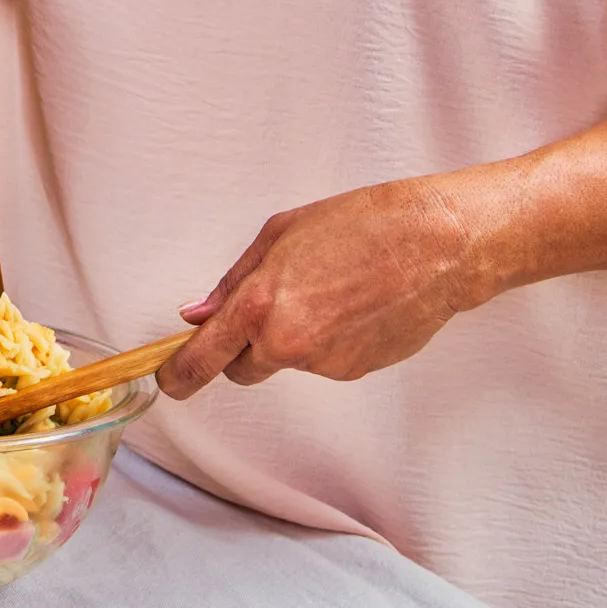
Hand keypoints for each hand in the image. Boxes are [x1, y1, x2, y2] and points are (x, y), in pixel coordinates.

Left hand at [159, 176, 482, 396]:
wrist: (436, 246)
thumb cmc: (363, 227)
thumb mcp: (279, 235)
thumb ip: (232, 283)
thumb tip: (197, 315)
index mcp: (258, 307)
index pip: (200, 361)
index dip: (178, 376)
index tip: (169, 380)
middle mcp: (287, 344)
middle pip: (241, 369)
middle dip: (242, 348)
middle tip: (270, 306)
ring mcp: (324, 364)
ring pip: (288, 361)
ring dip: (295, 336)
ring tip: (330, 290)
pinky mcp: (356, 372)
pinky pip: (324, 361)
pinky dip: (330, 341)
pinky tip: (354, 306)